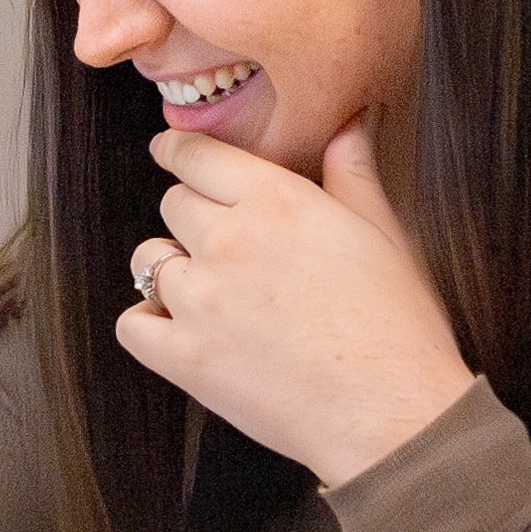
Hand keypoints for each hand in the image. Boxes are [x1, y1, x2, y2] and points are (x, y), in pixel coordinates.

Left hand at [115, 118, 480, 482]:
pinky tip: (179, 329)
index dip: (178, 151)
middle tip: (225, 244)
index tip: (170, 154)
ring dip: (171, 269)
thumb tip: (348, 121)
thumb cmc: (397, 324)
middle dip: (193, 217)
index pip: (196, 154)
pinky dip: (148, 324)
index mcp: (275, 199)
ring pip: (149, 261)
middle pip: (173, 204)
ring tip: (210, 291)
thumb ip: (352, 170)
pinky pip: (133, 325)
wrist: (390, 410)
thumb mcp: (383, 232)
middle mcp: (227, 239)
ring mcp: (199, 300)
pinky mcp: (184, 357)